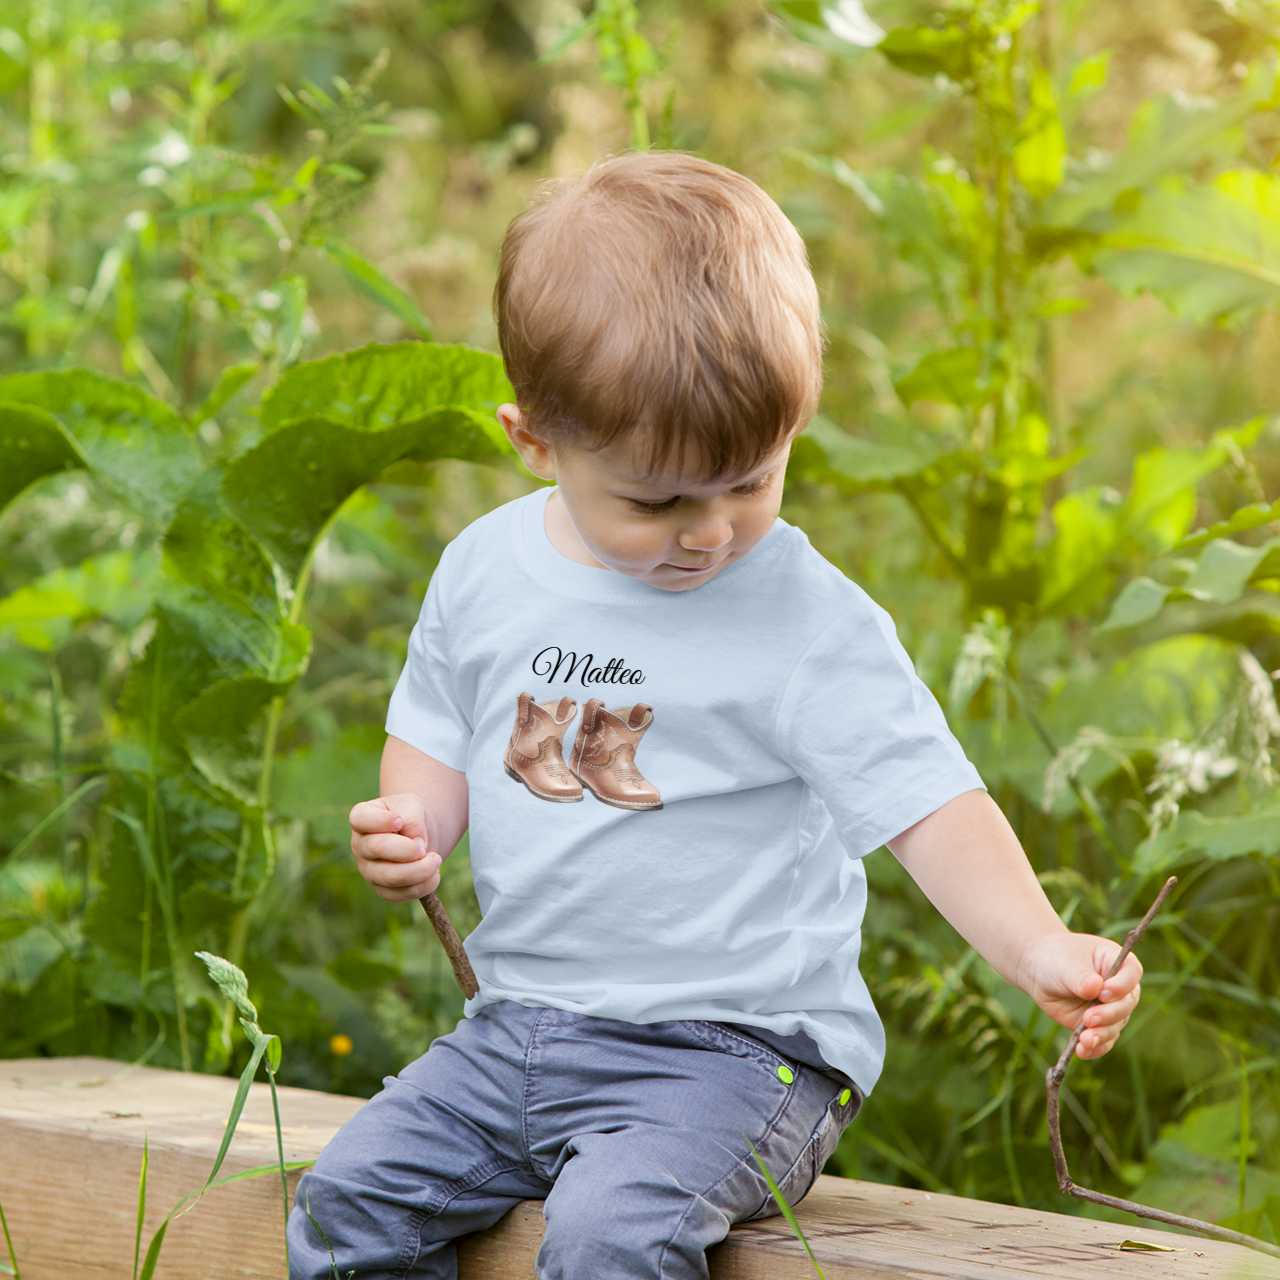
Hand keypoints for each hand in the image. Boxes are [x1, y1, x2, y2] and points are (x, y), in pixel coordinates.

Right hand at [349, 792, 441, 901]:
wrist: (418, 834)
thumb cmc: (410, 815)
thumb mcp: (413, 806)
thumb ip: (413, 820)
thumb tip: (418, 845)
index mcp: (361, 818)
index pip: (360, 819)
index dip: (380, 821)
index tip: (399, 821)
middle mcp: (360, 846)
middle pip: (376, 849)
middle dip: (406, 849)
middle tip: (424, 847)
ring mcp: (369, 870)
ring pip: (390, 877)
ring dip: (419, 870)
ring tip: (436, 859)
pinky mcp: (383, 889)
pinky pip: (400, 894)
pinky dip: (423, 886)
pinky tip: (434, 874)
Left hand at [1018, 932, 1141, 1059]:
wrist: (1039, 971)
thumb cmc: (1056, 959)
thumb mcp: (1066, 964)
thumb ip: (1081, 977)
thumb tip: (1094, 989)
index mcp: (1116, 961)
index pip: (1132, 972)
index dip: (1122, 985)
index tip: (1103, 992)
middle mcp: (1119, 988)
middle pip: (1126, 1004)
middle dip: (1109, 1014)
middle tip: (1089, 1018)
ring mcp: (1110, 1008)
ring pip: (1115, 1026)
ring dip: (1102, 1035)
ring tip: (1085, 1039)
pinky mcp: (1098, 1025)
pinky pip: (1103, 1041)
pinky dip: (1095, 1048)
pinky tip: (1083, 1051)